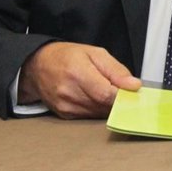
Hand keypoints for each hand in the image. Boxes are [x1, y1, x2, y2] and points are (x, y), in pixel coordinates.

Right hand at [17, 42, 140, 118]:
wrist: (37, 67)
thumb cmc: (66, 56)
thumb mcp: (95, 53)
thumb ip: (116, 70)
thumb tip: (134, 85)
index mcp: (78, 73)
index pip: (107, 94)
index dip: (124, 96)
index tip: (133, 92)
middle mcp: (69, 93)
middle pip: (105, 106)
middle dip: (118, 100)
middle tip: (122, 90)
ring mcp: (65, 107)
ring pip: (99, 113)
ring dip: (108, 105)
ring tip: (105, 90)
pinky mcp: (65, 115)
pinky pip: (90, 116)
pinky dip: (97, 109)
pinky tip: (94, 97)